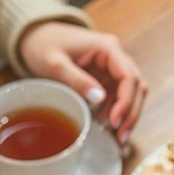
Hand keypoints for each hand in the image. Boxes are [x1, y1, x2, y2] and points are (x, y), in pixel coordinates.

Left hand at [19, 22, 147, 144]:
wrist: (37, 37)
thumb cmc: (44, 45)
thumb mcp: (55, 63)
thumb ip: (77, 80)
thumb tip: (100, 98)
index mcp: (108, 48)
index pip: (129, 77)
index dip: (126, 102)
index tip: (115, 122)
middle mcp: (115, 56)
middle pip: (136, 87)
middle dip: (131, 113)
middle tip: (121, 136)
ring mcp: (112, 67)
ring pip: (131, 94)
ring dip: (125, 115)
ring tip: (113, 134)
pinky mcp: (106, 77)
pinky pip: (118, 96)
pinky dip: (115, 112)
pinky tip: (104, 124)